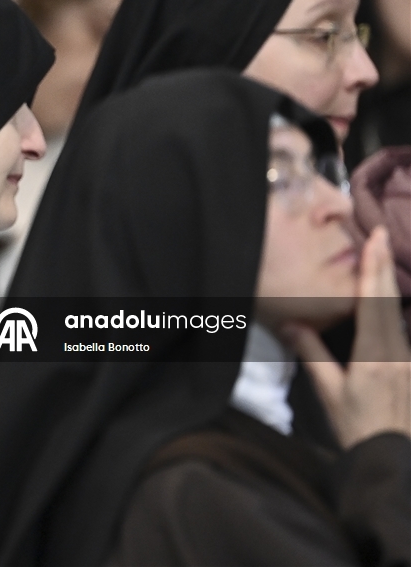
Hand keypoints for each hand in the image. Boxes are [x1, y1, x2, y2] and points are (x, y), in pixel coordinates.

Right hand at [281, 227, 410, 447]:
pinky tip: (389, 300)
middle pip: (390, 299)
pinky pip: (403, 330)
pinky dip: (394, 308)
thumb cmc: (358, 427)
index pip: (373, 301)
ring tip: (381, 257)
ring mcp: (410, 359)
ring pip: (400, 313)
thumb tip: (292, 324)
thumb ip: (312, 355)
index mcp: (375, 355)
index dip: (372, 268)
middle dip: (383, 264)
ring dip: (389, 284)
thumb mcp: (330, 392)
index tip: (373, 238)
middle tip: (380, 232)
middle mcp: (398, 351)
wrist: (392, 458)